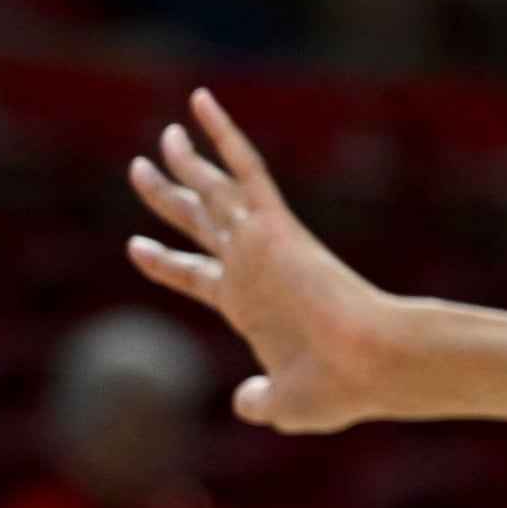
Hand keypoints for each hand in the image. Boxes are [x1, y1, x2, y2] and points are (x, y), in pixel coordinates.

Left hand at [127, 90, 400, 433]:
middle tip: (139, 169)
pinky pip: (245, 168)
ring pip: (212, 189)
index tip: (137, 246)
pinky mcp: (276, 226)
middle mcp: (248, 267)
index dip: (163, 261)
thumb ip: (260, 401)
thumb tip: (246, 403)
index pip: (194, 274)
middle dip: (166, 196)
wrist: (369, 362)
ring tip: (164, 137)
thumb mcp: (285, 405)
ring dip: (185, 161)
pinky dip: (224, 134)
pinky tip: (199, 103)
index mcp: (245, 305)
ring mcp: (260, 243)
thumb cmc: (337, 388)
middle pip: (196, 221)